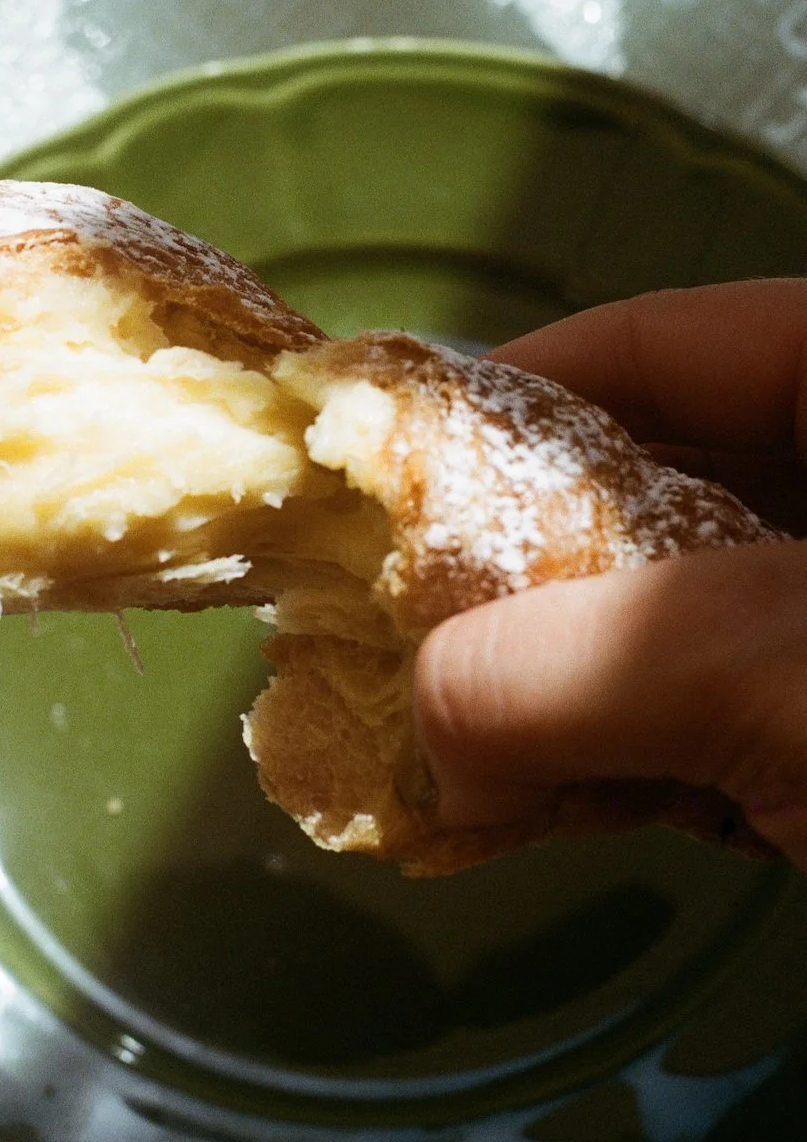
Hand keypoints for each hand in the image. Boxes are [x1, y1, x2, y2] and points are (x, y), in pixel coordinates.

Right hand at [413, 280, 806, 866]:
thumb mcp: (777, 674)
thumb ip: (567, 673)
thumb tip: (429, 728)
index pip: (670, 339)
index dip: (512, 391)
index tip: (375, 460)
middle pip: (663, 483)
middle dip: (523, 562)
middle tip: (394, 614)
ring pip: (684, 618)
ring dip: (565, 685)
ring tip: (442, 726)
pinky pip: (723, 721)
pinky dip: (635, 762)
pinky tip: (542, 803)